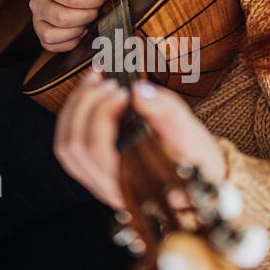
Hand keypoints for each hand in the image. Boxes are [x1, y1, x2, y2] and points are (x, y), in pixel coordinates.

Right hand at [30, 0, 110, 51]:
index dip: (92, 1)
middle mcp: (37, 2)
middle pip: (62, 18)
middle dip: (86, 16)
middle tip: (95, 10)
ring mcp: (37, 21)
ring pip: (54, 34)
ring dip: (78, 30)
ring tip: (86, 20)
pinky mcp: (42, 37)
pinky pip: (54, 46)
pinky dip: (71, 42)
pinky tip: (79, 30)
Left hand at [54, 72, 225, 208]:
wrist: (203, 178)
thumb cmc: (198, 159)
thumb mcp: (191, 134)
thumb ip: (165, 112)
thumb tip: (139, 91)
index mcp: (133, 184)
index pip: (97, 148)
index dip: (102, 113)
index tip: (122, 90)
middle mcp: (110, 188)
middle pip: (74, 145)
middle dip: (85, 104)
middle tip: (106, 81)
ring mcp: (99, 182)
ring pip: (66, 146)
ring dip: (75, 107)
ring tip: (94, 82)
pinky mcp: (96, 172)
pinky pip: (70, 146)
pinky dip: (73, 116)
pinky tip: (88, 94)